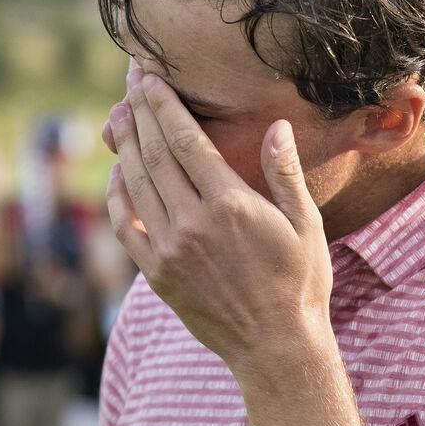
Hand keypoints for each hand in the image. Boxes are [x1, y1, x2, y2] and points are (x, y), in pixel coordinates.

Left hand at [102, 71, 332, 381]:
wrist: (277, 347)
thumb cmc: (301, 284)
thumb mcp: (306, 226)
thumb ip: (286, 175)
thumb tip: (278, 127)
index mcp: (232, 204)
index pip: (186, 140)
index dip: (163, 105)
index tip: (149, 78)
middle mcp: (195, 223)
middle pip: (154, 154)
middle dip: (139, 113)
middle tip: (129, 84)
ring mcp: (171, 250)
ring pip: (136, 185)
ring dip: (124, 147)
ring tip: (118, 117)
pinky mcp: (159, 276)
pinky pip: (127, 227)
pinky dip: (117, 197)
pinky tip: (118, 176)